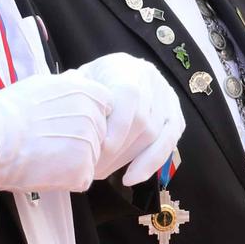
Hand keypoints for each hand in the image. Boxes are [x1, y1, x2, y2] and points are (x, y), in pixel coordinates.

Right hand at [0, 70, 110, 193]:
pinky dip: (67, 179)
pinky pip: (82, 178)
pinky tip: (46, 169)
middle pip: (98, 133)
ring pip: (90, 157)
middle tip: (51, 140)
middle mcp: (94, 117)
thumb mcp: (44, 84)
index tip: (68, 122)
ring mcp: (90, 145)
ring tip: (45, 155)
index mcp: (88, 93)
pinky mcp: (82, 171)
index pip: (105, 106)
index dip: (88, 116)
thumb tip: (76, 82)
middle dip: (81, 139)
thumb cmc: (11, 110)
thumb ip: (69, 86)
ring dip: (73, 160)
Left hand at [76, 52, 184, 184]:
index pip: (130, 95)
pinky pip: (168, 144)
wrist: (110, 77)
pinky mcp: (175, 117)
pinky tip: (132, 178)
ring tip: (103, 173)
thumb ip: (73, 93)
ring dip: (129, 160)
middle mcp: (151, 78)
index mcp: (124, 66)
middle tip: (92, 168)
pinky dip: (151, 163)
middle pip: (143, 120)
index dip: (118, 125)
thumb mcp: (78, 82)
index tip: (100, 148)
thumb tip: (69, 114)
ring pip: (155, 135)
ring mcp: (167, 98)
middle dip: (118, 150)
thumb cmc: (90, 84)